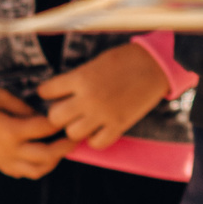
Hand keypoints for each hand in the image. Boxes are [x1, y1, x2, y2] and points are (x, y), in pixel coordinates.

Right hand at [0, 85, 64, 179]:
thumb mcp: (1, 95)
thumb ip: (25, 109)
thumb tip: (43, 119)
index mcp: (9, 130)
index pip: (44, 129)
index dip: (60, 122)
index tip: (70, 114)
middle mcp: (8, 150)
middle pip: (46, 155)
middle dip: (64, 146)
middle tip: (76, 135)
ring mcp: (3, 160)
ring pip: (37, 170)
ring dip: (53, 161)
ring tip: (61, 147)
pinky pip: (23, 173)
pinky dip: (37, 167)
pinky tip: (43, 154)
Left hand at [36, 43, 170, 151]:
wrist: (155, 64)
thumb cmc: (124, 60)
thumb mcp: (95, 63)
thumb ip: (77, 79)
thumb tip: (59, 93)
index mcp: (81, 77)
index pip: (47, 91)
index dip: (47, 93)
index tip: (52, 93)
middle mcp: (88, 98)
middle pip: (55, 117)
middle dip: (58, 115)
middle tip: (67, 111)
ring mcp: (103, 114)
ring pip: (72, 133)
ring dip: (75, 128)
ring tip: (82, 121)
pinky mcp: (118, 125)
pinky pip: (96, 143)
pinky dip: (94, 139)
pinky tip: (98, 130)